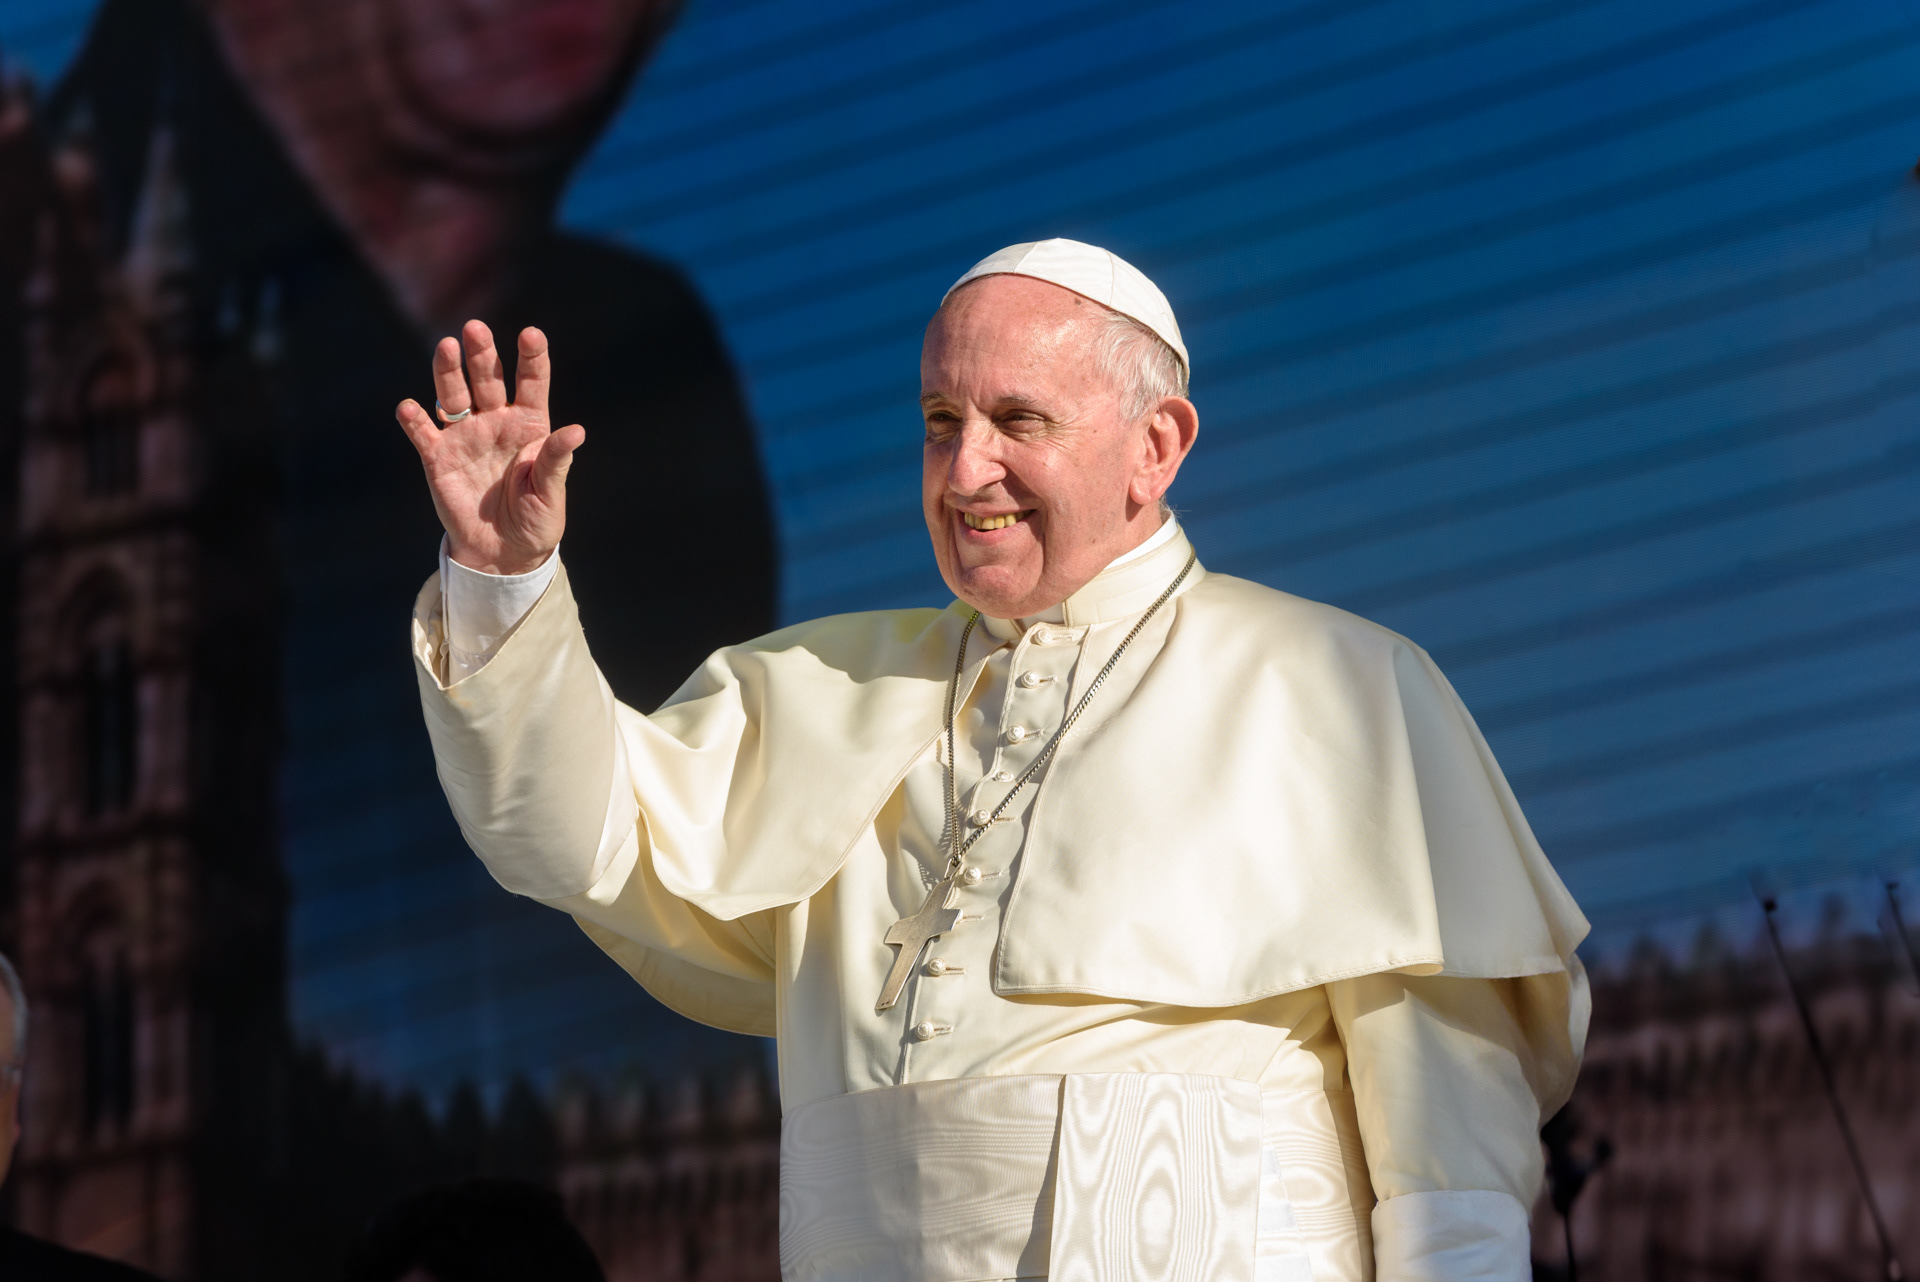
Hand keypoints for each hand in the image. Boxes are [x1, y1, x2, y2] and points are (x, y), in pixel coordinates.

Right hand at [397, 321, 583, 574]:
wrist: (503, 554)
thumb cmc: (536, 520)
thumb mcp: (550, 492)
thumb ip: (556, 460)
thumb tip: (577, 431)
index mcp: (529, 425)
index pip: (531, 384)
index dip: (532, 358)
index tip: (532, 334)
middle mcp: (495, 422)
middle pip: (487, 379)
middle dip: (482, 354)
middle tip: (475, 328)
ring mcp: (465, 436)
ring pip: (454, 395)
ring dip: (447, 371)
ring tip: (446, 347)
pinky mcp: (438, 458)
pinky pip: (424, 434)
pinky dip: (415, 420)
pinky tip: (409, 408)